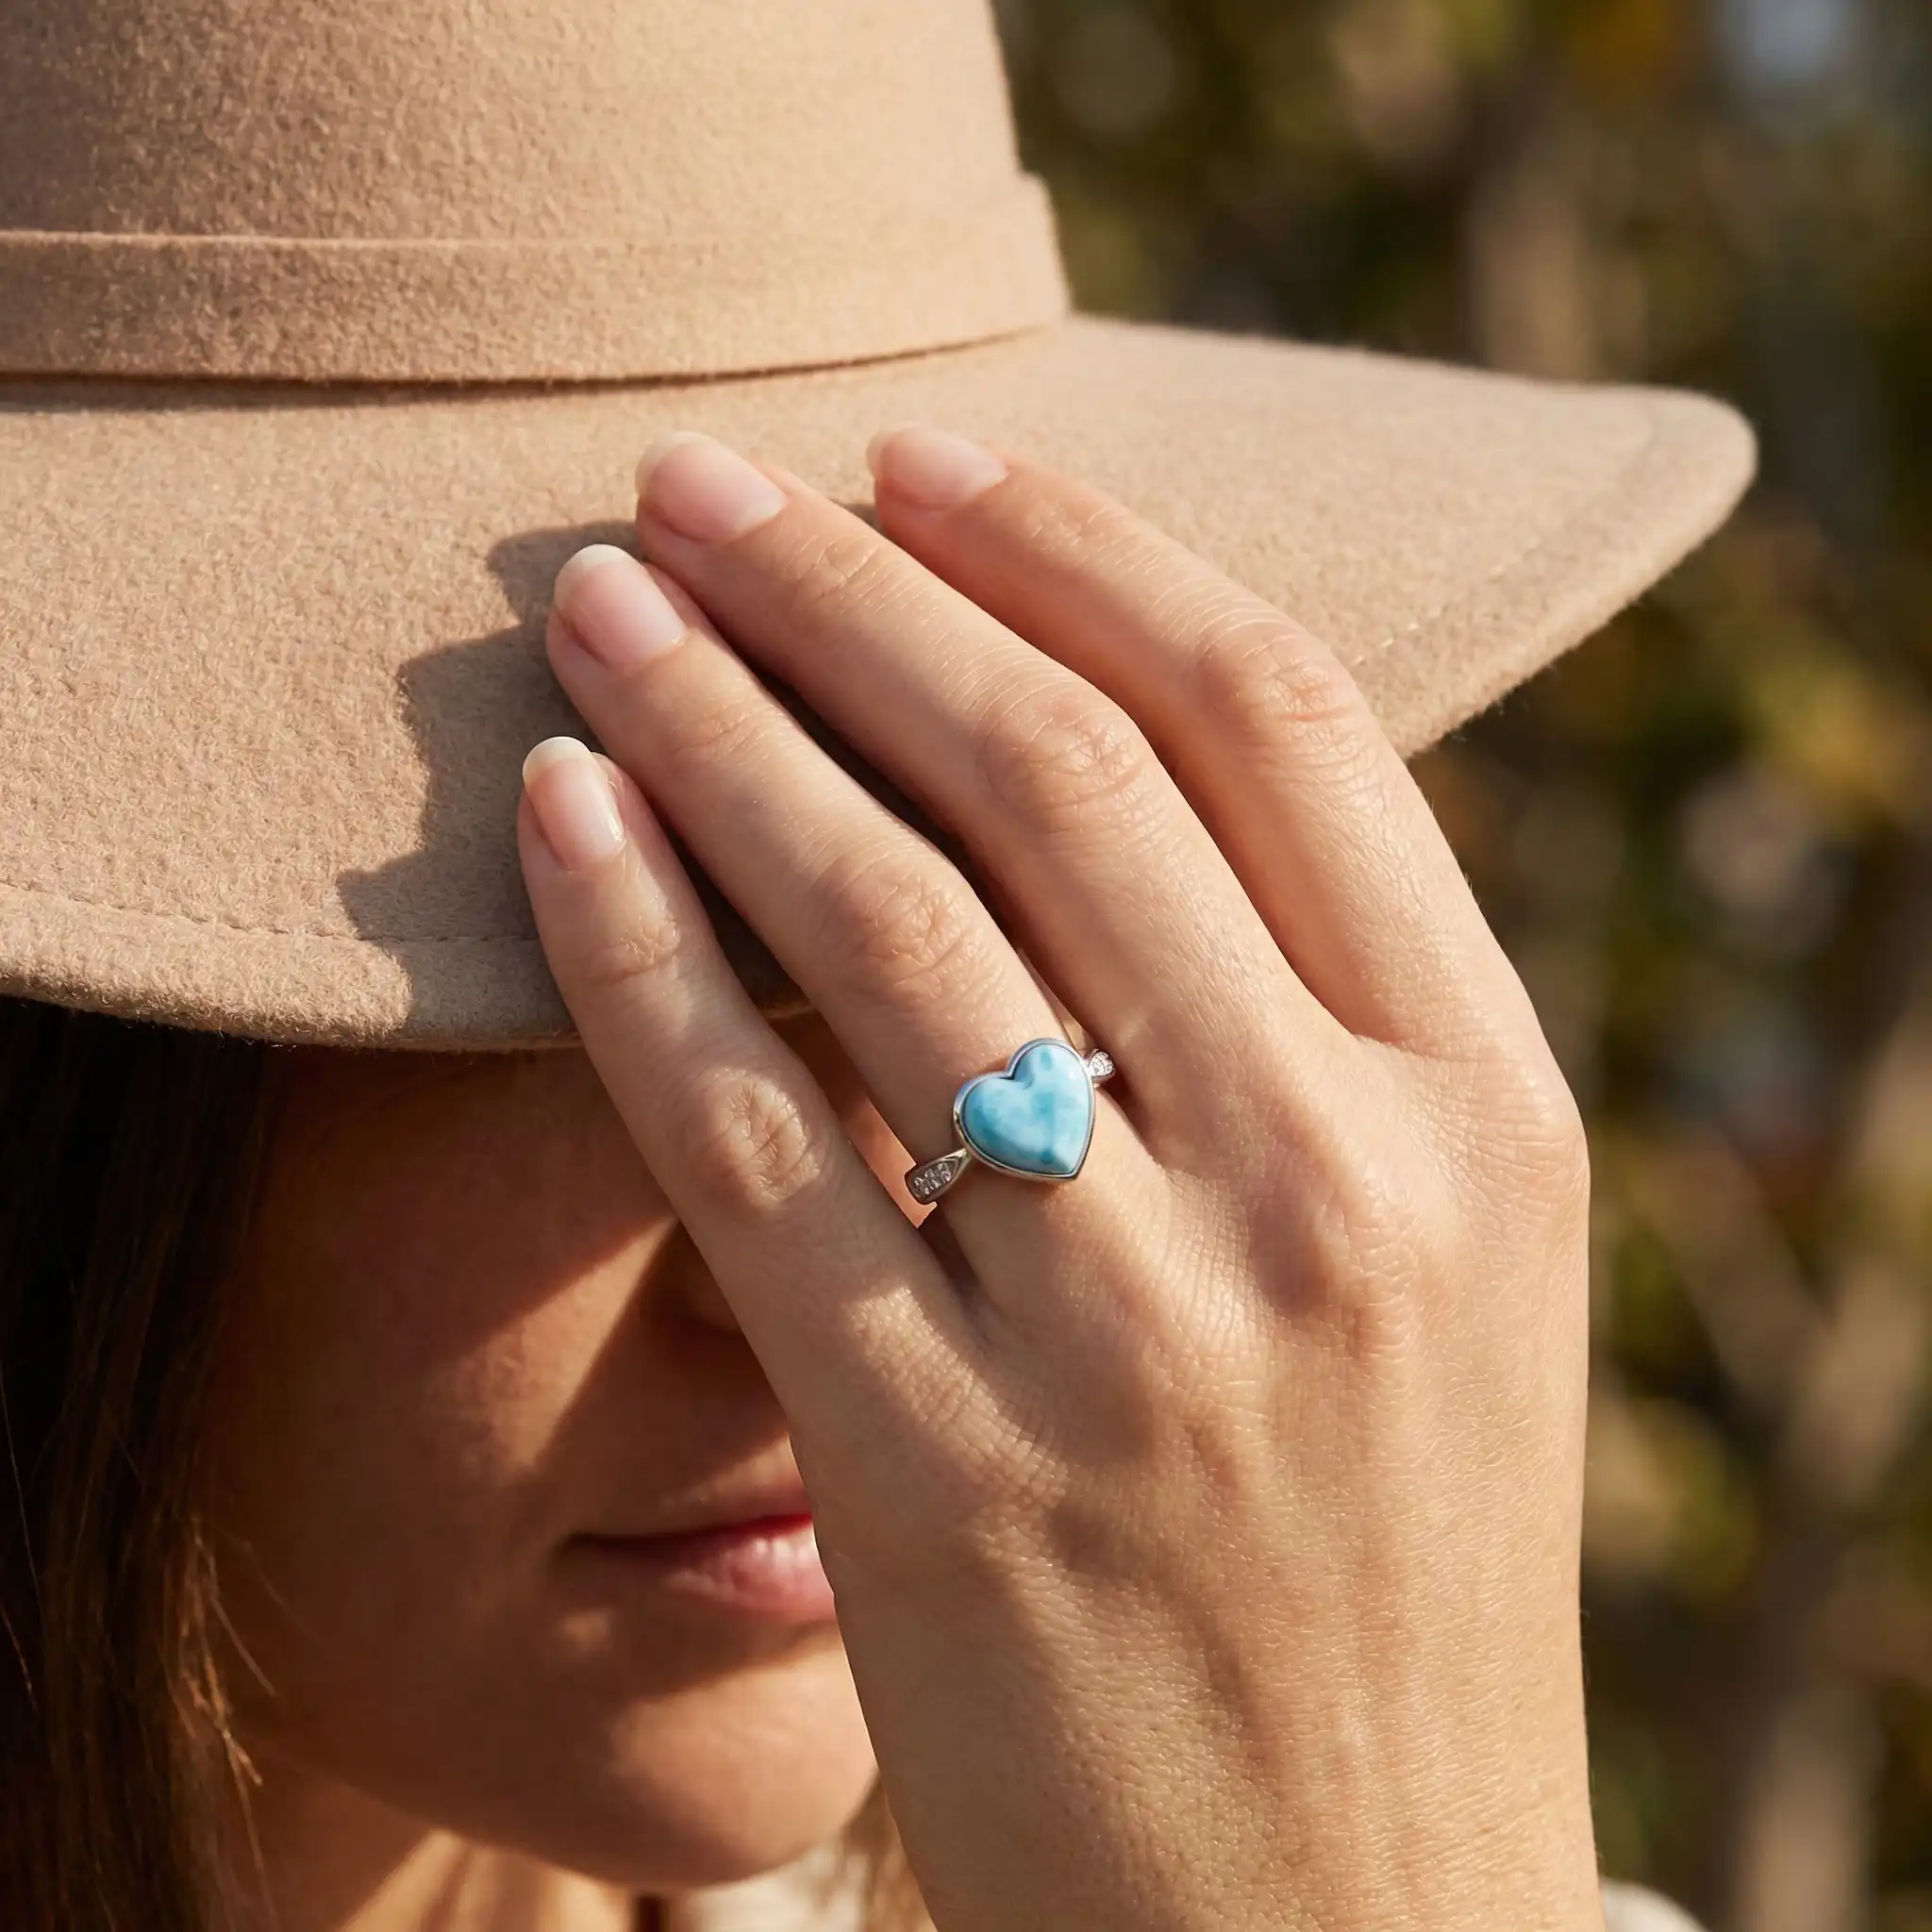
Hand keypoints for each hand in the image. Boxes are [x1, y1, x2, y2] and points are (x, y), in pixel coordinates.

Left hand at [516, 426, 1603, 1931]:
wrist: (1352, 1925)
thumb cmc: (1384, 1563)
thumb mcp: (1441, 1265)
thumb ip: (1318, 1018)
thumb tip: (1108, 741)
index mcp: (1484, 1115)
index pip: (1280, 723)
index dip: (1086, 549)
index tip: (929, 457)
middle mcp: (1336, 1197)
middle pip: (1065, 776)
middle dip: (858, 588)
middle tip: (703, 480)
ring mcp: (1144, 1342)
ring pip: (893, 924)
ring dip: (723, 723)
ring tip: (602, 601)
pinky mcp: (943, 1477)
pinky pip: (749, 1141)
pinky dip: (634, 949)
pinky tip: (555, 813)